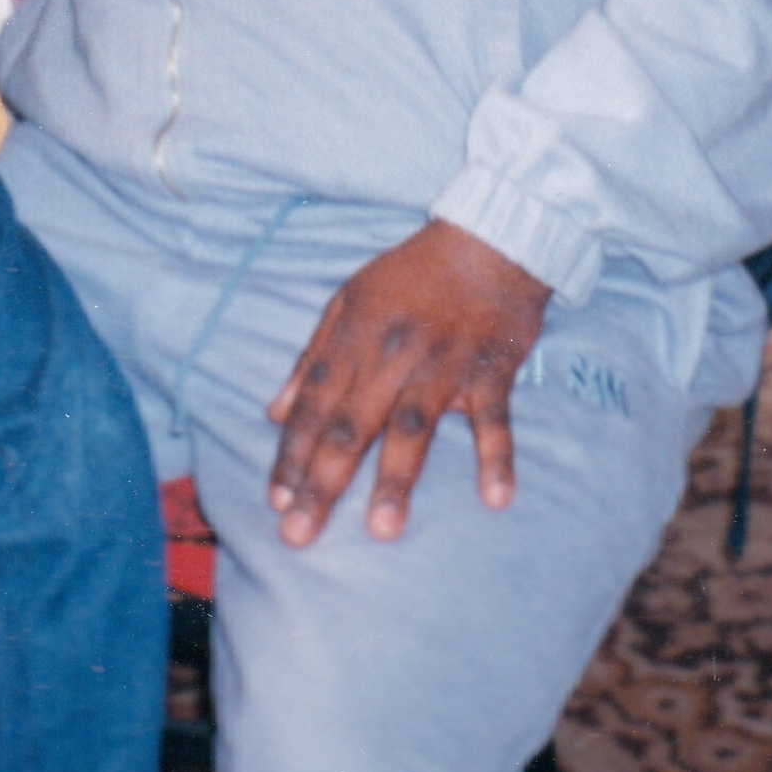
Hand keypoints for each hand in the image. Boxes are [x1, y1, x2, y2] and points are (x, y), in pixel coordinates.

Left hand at [266, 221, 550, 547]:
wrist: (491, 237)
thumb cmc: (413, 272)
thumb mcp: (348, 299)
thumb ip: (311, 358)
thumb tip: (274, 411)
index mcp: (354, 335)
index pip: (314, 403)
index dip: (293, 452)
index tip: (276, 500)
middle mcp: (393, 354)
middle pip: (353, 426)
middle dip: (324, 482)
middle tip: (300, 535)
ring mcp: (444, 365)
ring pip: (414, 429)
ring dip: (397, 480)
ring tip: (381, 529)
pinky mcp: (492, 370)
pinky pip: (494, 419)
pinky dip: (496, 456)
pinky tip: (495, 498)